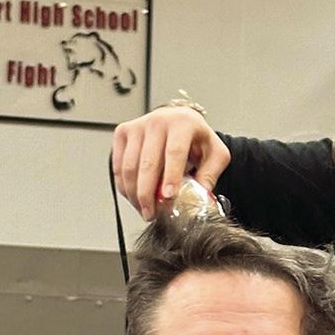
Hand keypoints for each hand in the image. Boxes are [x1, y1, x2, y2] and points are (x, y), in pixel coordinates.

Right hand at [111, 106, 230, 219]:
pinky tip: (135, 198)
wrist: (179, 121)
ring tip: (144, 210)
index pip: (174, 152)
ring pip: (129, 167)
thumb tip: (199, 198)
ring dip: (135, 194)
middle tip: (153, 214)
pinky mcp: (123, 133)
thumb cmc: (197, 138)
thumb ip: (210, 176)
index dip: (170, 177)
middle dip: (148, 194)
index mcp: (183, 123)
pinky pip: (119, 167)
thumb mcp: (215, 154)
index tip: (168, 198)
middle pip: (147, 163)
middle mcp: (158, 121)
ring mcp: (138, 126)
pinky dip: (124, 187)